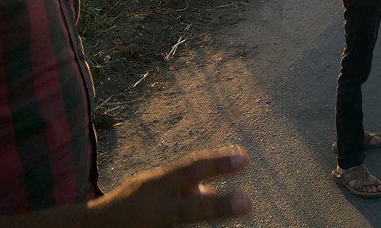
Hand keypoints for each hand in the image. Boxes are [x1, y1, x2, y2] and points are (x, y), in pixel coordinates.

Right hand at [90, 147, 250, 226]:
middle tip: (249, 203)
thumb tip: (212, 190)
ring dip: (207, 221)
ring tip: (239, 212)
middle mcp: (153, 210)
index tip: (246, 159)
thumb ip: (182, 186)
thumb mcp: (154, 186)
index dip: (217, 163)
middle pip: (187, 211)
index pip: (189, 170)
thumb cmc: (131, 205)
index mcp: (155, 186)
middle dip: (217, 207)